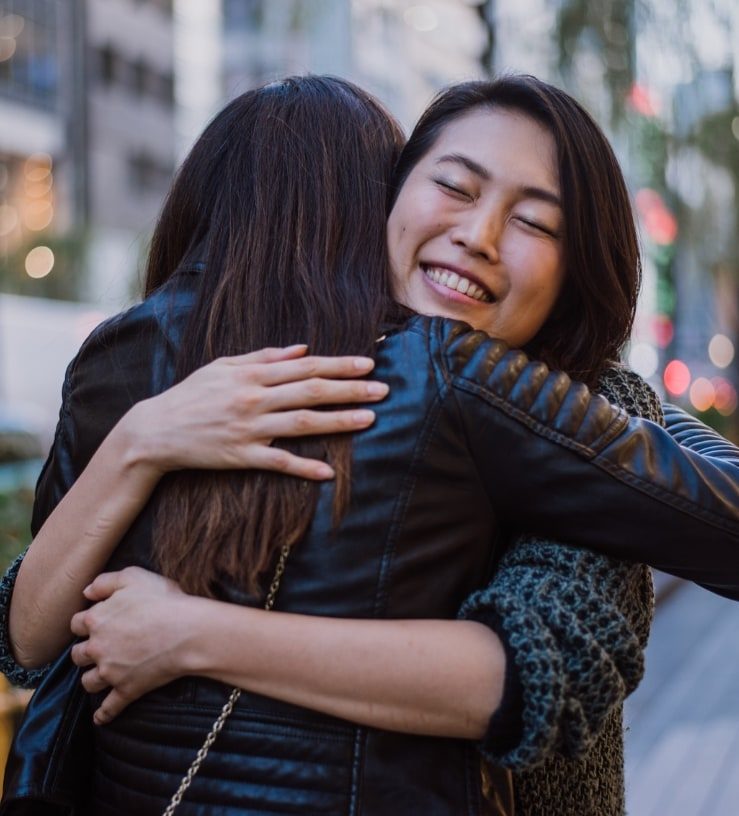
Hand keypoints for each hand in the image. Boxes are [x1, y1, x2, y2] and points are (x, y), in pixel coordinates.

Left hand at [70, 567, 193, 724]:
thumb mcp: (134, 577)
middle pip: (78, 655)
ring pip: (88, 682)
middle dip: (85, 652)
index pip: (77, 623)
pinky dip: (104, 715)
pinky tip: (100, 718)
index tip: (95, 623)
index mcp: (97, 619)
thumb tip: (86, 592)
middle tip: (98, 648)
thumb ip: (105, 581)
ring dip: (92, 679)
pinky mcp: (126, 690)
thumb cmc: (164, 601)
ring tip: (100, 676)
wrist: (188, 631)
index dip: (86, 622)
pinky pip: (109, 708)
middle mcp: (98, 647)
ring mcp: (111, 672)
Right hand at [122, 345, 387, 479]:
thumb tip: (302, 349)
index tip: (368, 363)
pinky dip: (303, 467)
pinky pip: (278, 462)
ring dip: (338, 421)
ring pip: (302, 423)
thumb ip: (262, 357)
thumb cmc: (191, 394)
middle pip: (311, 391)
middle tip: (382, 389)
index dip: (338, 365)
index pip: (305, 367)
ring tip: (369, 419)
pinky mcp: (241, 456)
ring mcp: (249, 428)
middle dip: (350, 389)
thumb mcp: (223, 366)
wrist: (155, 430)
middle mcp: (254, 398)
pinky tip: (328, 472)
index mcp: (251, 374)